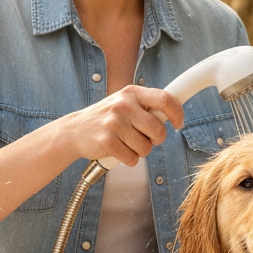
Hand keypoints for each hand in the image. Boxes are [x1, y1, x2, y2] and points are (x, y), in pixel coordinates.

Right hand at [67, 85, 183, 166]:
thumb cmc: (106, 118)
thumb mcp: (125, 103)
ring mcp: (114, 123)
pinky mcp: (107, 141)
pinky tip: (117, 150)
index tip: (178, 123)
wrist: (74, 130)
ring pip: (146, 148)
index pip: (165, 99)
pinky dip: (128, 159)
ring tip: (125, 142)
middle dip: (155, 140)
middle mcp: (123, 105)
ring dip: (139, 151)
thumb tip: (173, 114)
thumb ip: (147, 106)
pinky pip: (132, 159)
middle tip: (143, 138)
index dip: (177, 113)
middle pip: (158, 130)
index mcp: (132, 93)